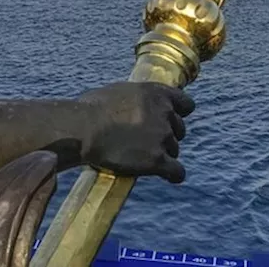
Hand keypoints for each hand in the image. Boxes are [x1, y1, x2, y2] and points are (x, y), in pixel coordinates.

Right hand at [77, 82, 194, 182]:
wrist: (83, 129)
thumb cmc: (90, 110)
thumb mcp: (118, 92)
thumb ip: (136, 98)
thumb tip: (135, 106)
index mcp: (156, 93)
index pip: (186, 104)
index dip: (178, 114)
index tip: (169, 120)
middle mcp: (164, 112)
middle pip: (179, 129)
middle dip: (166, 136)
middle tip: (147, 143)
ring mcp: (162, 136)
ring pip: (175, 150)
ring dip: (163, 154)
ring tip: (142, 158)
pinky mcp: (157, 160)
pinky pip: (177, 171)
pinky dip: (173, 174)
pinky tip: (168, 176)